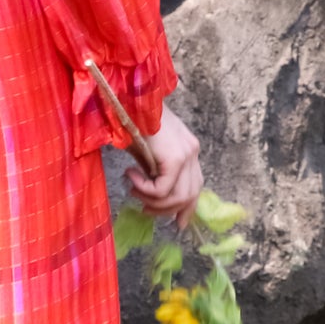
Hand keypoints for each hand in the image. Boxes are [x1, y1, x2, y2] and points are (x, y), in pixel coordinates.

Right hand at [125, 105, 202, 229]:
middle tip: (144, 209)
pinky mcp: (176, 157)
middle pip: (189, 195)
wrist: (128, 99)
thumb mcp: (146, 151)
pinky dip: (145, 190)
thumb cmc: (131, 120)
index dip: (187, 208)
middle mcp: (193, 152)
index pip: (195, 187)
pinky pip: (163, 189)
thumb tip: (153, 197)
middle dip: (166, 209)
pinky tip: (130, 176)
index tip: (178, 224)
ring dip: (153, 202)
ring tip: (134, 191)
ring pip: (178, 197)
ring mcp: (187, 154)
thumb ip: (155, 171)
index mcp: (188, 150)